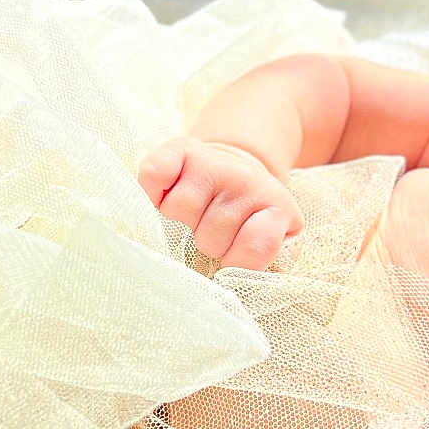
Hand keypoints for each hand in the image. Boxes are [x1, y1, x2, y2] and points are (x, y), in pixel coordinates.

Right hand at [137, 137, 302, 269]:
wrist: (237, 173)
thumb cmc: (248, 223)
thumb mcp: (272, 250)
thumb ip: (263, 268)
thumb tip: (236, 279)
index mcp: (277, 208)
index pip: (257, 247)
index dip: (238, 261)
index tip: (234, 255)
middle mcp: (247, 180)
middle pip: (210, 235)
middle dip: (207, 245)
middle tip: (212, 234)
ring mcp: (214, 162)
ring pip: (180, 208)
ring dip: (179, 223)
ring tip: (193, 216)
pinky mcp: (182, 149)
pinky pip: (155, 174)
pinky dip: (151, 191)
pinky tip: (164, 197)